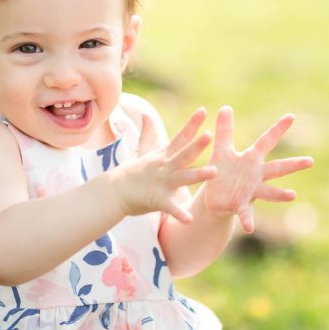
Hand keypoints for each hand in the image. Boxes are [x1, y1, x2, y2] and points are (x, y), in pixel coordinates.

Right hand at [108, 108, 216, 223]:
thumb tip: (145, 113)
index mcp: (164, 155)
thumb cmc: (131, 172)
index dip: (192, 123)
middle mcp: (165, 166)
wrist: (114, 193)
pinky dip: (179, 213)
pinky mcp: (157, 199)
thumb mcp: (141, 150)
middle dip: (197, 145)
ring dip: (198, 174)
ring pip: (183, 177)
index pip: (180, 137)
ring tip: (214, 172)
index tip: (203, 110)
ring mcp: (162, 183)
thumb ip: (147, 133)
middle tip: (210, 134)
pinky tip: (190, 219)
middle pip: (184, 154)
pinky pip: (170, 207)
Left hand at [202, 106, 313, 233]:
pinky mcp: (240, 205)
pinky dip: (249, 221)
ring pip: (269, 192)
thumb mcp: (220, 150)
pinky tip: (250, 228)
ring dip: (280, 194)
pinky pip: (246, 214)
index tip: (291, 116)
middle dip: (293, 165)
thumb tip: (226, 106)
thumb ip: (224, 130)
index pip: (266, 141)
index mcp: (251, 159)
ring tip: (292, 195)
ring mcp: (251, 191)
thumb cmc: (221, 172)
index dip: (278, 129)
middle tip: (311, 161)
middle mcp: (256, 175)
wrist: (213, 197)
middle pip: (277, 168)